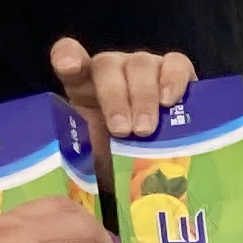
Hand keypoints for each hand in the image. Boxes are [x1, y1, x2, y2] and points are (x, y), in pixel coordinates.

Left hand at [52, 38, 194, 140]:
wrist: (156, 152)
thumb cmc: (120, 150)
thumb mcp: (97, 153)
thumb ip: (87, 153)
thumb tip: (87, 186)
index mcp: (83, 83)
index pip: (68, 56)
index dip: (67, 57)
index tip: (68, 67)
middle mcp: (113, 68)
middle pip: (108, 65)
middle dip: (115, 99)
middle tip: (122, 131)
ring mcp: (144, 64)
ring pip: (141, 65)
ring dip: (143, 98)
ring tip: (146, 129)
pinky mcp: (175, 68)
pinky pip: (176, 63)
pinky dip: (173, 79)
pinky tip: (170, 102)